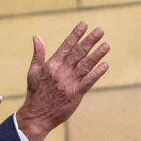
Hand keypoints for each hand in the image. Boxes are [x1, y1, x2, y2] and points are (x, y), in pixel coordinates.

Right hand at [13, 23, 108, 140]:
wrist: (37, 116)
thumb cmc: (35, 93)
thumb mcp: (33, 72)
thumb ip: (38, 54)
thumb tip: (36, 37)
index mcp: (51, 65)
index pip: (66, 46)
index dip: (75, 35)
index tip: (84, 24)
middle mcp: (61, 72)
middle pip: (78, 53)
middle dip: (90, 41)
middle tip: (100, 30)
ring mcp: (69, 83)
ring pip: (85, 66)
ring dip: (97, 55)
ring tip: (107, 45)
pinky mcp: (76, 94)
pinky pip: (89, 82)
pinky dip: (97, 73)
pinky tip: (105, 65)